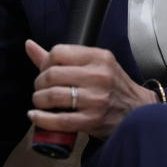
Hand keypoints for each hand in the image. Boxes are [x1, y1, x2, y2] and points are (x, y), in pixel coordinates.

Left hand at [25, 39, 156, 139]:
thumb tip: (29, 45)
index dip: (44, 62)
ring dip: (38, 100)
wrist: (138, 110)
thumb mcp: (94, 64)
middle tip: (40, 89)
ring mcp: (96, 99)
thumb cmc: (112, 85)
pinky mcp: (93, 121)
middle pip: (52, 74)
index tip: (44, 71)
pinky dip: (41, 119)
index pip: (58, 52)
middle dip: (39, 83)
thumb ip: (62, 56)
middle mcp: (98, 76)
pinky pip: (59, 120)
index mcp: (98, 57)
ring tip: (39, 102)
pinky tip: (35, 116)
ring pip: (53, 96)